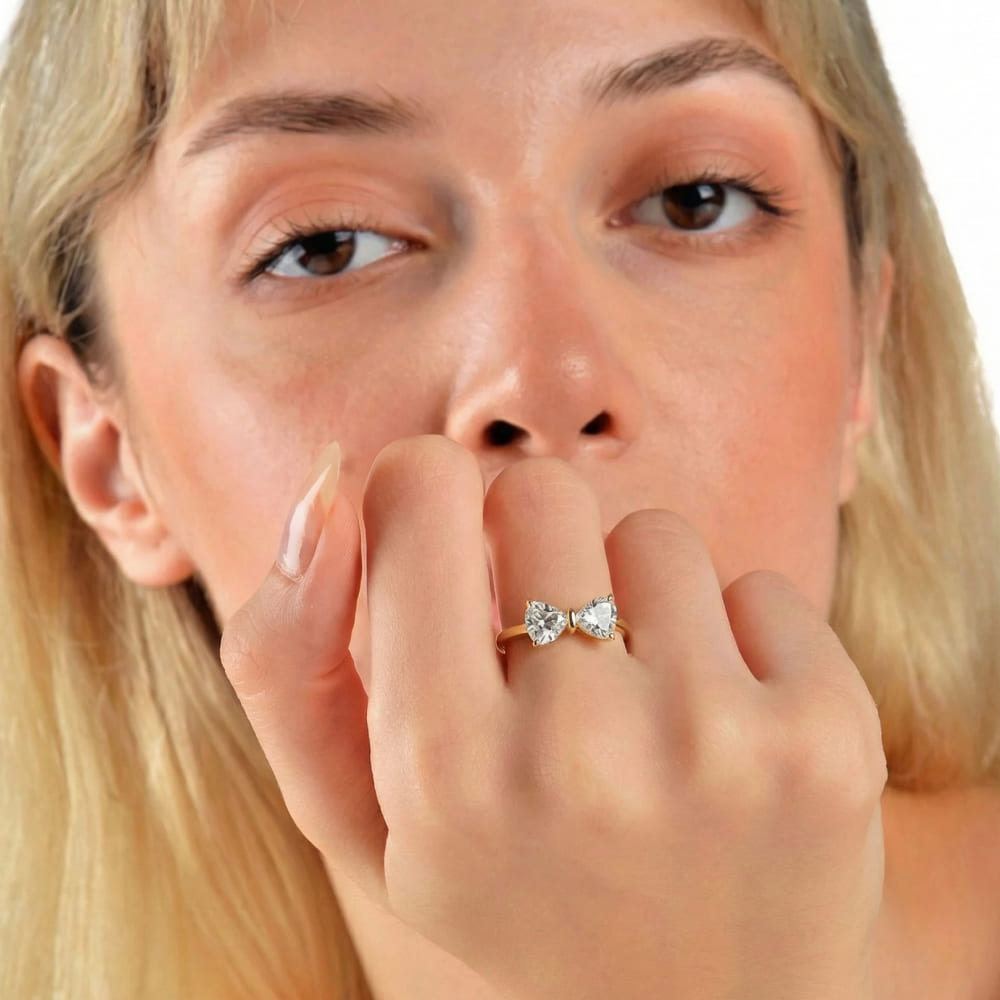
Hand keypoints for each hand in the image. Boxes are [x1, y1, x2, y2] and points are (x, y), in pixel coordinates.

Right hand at [220, 435, 886, 999]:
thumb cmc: (512, 889)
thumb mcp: (362, 815)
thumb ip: (290, 656)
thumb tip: (326, 485)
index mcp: (441, 769)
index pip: (418, 487)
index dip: (423, 498)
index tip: (445, 546)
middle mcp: (579, 751)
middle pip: (539, 491)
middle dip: (533, 552)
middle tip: (547, 658)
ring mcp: (716, 744)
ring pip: (653, 535)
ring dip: (635, 604)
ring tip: (636, 715)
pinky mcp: (827, 740)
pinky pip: (760, 588)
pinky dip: (736, 642)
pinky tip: (724, 738)